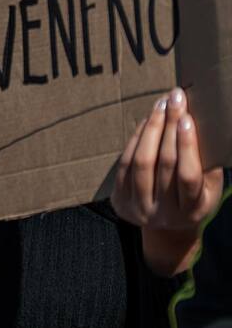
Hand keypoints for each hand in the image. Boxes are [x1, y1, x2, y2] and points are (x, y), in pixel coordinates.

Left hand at [112, 87, 223, 274]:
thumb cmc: (193, 198)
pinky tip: (146, 121)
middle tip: (174, 99)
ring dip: (150, 129)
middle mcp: (164, 213)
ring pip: (141, 162)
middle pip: (163, 164)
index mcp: (192, 211)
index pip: (188, 176)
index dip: (187, 146)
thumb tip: (208, 126)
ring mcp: (139, 208)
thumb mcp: (208, 188)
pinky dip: (136, 139)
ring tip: (160, 105)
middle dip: (169, 127)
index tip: (188, 118)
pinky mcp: (119, 200)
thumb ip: (208, 164)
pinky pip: (125, 163)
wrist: (165, 228)